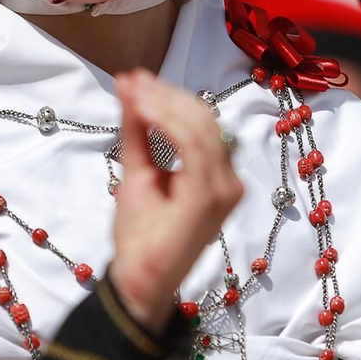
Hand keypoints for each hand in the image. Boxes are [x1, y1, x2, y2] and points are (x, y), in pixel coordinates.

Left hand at [109, 71, 243, 334]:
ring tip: (133, 92)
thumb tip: (130, 84)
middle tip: (131, 81)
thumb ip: (138, 129)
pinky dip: (167, 123)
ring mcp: (224, 191)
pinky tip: (142, 112)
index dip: (170, 96)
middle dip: (167, 95)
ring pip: (202, 128)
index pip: (202, 122)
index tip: (135, 79)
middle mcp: (230, 182)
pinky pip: (194, 147)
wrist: (136, 280)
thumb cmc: (141, 233)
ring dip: (165, 104)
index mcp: (217, 176)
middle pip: (205, 120)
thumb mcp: (137, 170)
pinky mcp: (210, 199)